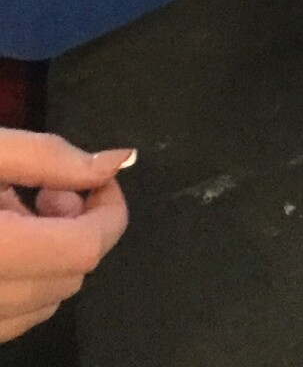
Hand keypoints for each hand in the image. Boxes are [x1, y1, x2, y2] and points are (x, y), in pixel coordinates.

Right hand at [0, 132, 131, 342]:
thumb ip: (47, 156)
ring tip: (15, 215)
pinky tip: (2, 243)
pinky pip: (15, 319)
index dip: (106, 211)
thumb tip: (117, 160)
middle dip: (76, 227)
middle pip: (70, 275)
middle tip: (44, 193)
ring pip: (46, 303)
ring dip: (50, 257)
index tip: (97, 180)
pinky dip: (25, 283)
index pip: (81, 249)